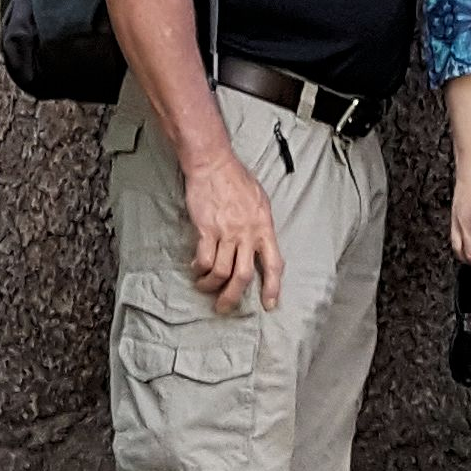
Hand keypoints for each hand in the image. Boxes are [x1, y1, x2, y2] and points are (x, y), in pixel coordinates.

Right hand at [182, 145, 282, 312]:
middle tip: (224, 307)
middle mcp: (247, 233)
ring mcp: (226, 232)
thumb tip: (259, 245)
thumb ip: (261, 226)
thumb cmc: (237, 179)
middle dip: (233, 297)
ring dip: (210, 285)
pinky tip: (196, 268)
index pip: (273, 264)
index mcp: (264, 227)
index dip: (273, 287)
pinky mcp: (206, 229)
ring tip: (205, 287)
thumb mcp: (260, 201)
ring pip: (220, 272)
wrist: (213, 164)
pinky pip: (203, 259)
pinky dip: (198, 269)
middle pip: (243, 276)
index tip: (270, 304)